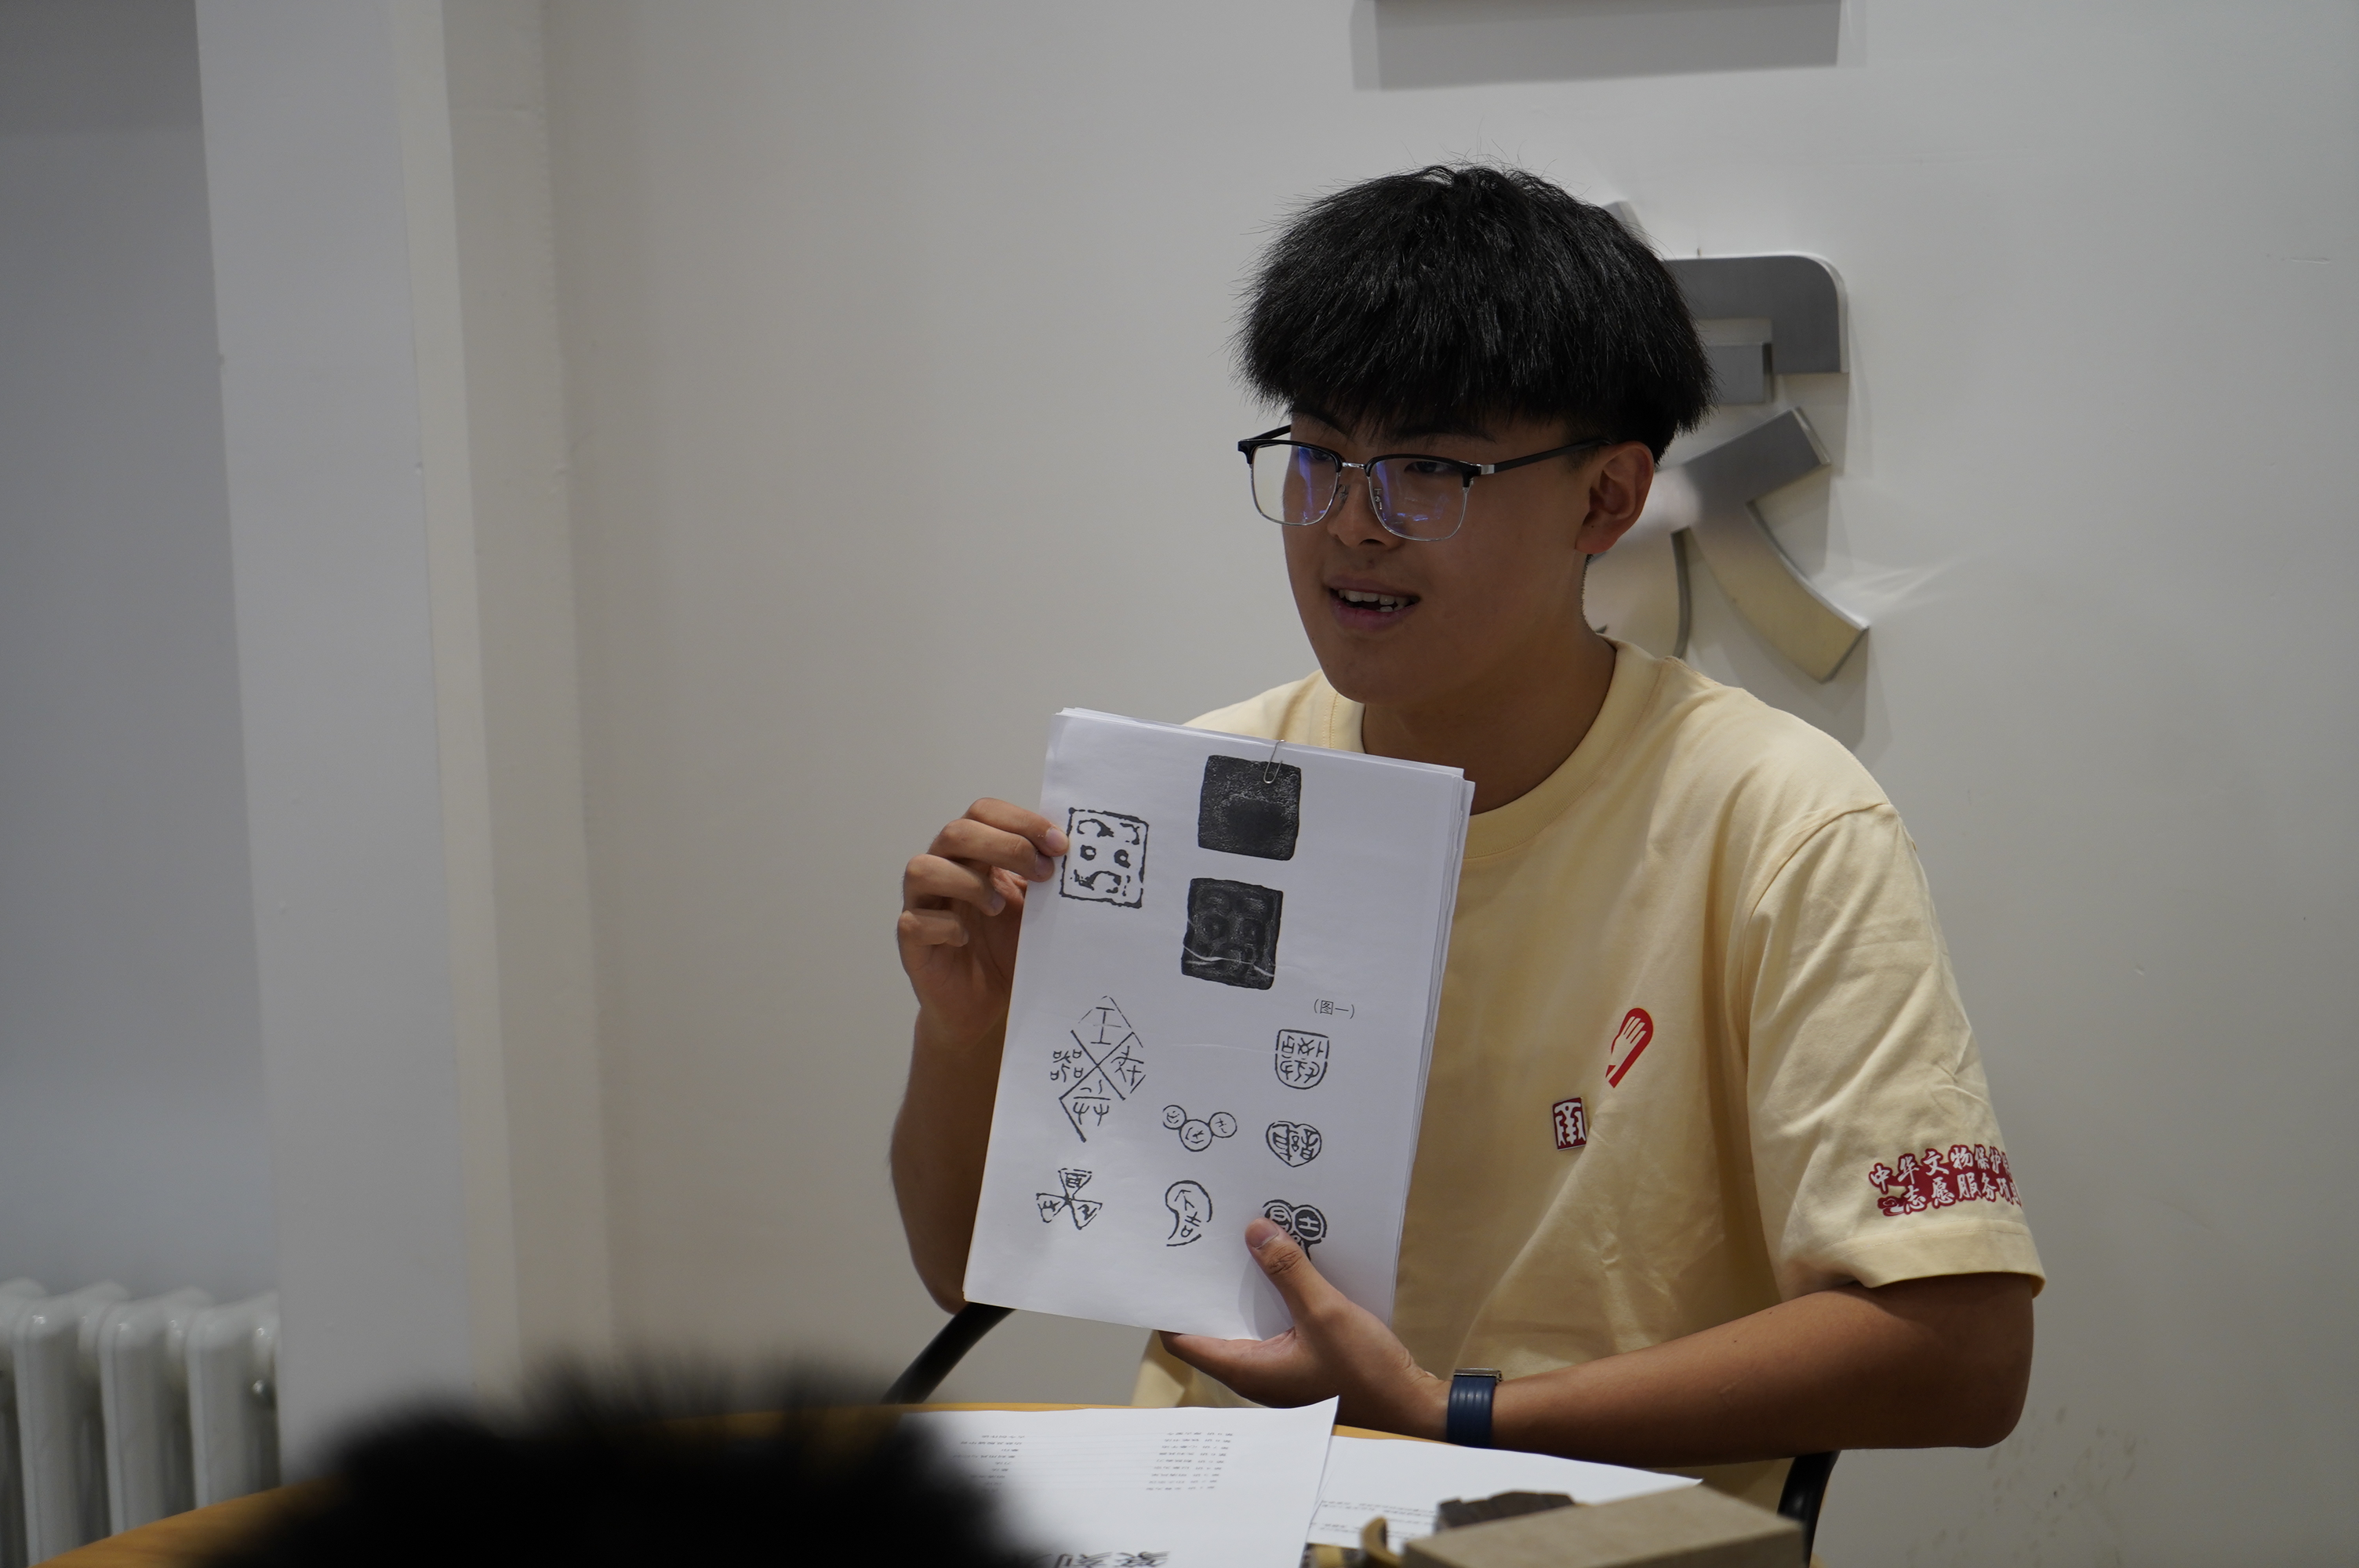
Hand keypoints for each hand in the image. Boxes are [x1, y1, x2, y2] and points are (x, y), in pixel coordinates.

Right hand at [898, 800, 1066, 1049]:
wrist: (990, 1005)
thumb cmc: (1009, 948)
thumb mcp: (1035, 906)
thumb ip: (1044, 874)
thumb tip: (1072, 850)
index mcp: (973, 853)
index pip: (984, 812)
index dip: (1022, 821)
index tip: (1060, 845)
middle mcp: (943, 870)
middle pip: (956, 832)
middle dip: (1005, 845)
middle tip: (1044, 872)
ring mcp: (922, 904)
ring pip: (922, 868)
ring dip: (968, 882)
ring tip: (998, 907)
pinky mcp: (911, 941)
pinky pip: (913, 921)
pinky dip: (946, 927)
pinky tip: (966, 939)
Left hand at [1160, 1219, 1448, 1437]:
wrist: (1411, 1409)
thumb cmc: (1366, 1374)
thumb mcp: (1325, 1312)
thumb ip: (1288, 1271)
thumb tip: (1254, 1233)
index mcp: (1247, 1369)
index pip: (1185, 1341)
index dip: (1172, 1305)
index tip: (1169, 1267)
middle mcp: (1256, 1372)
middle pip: (1216, 1325)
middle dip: (1214, 1284)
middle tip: (1210, 1241)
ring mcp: (1280, 1369)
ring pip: (1250, 1321)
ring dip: (1250, 1287)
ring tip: (1249, 1244)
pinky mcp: (1304, 1362)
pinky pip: (1278, 1324)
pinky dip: (1278, 1297)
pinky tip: (1290, 1267)